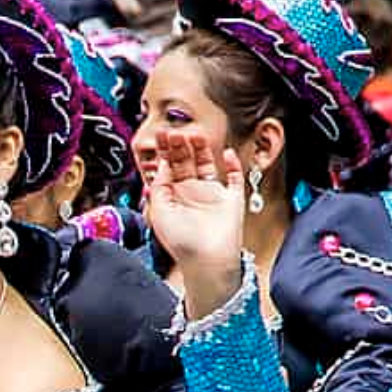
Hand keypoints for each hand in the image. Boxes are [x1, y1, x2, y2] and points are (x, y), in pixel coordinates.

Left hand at [144, 131, 246, 319]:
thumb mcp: (159, 212)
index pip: (168, 167)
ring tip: (197, 134)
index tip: (161, 134)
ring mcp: (212, 195)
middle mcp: (192, 193)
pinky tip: (226, 153)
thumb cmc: (181, 243)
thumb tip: (161, 164)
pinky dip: (232, 165)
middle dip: (181, 145)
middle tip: (176, 130)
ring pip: (207, 164)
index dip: (164, 151)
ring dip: (203, 149)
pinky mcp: (231, 199)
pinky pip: (233, 178)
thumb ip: (159, 186)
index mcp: (173, 196)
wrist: (207, 262)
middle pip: (186, 161)